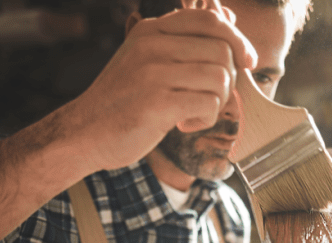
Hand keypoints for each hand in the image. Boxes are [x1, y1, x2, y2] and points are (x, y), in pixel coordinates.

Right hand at [62, 7, 256, 172]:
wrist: (84, 133)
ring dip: (216, 102)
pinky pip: (209, 104)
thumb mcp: (147, 62)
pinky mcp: (157, 103)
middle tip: (209, 98)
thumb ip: (183, 44)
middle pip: (223, 52)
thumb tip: (231, 25)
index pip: (210, 20)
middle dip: (228, 80)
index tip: (247, 61)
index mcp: (151, 31)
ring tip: (193, 112)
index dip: (238, 40)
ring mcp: (153, 73)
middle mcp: (152, 45)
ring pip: (220, 78)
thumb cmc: (123, 102)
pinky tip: (183, 124)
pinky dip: (205, 119)